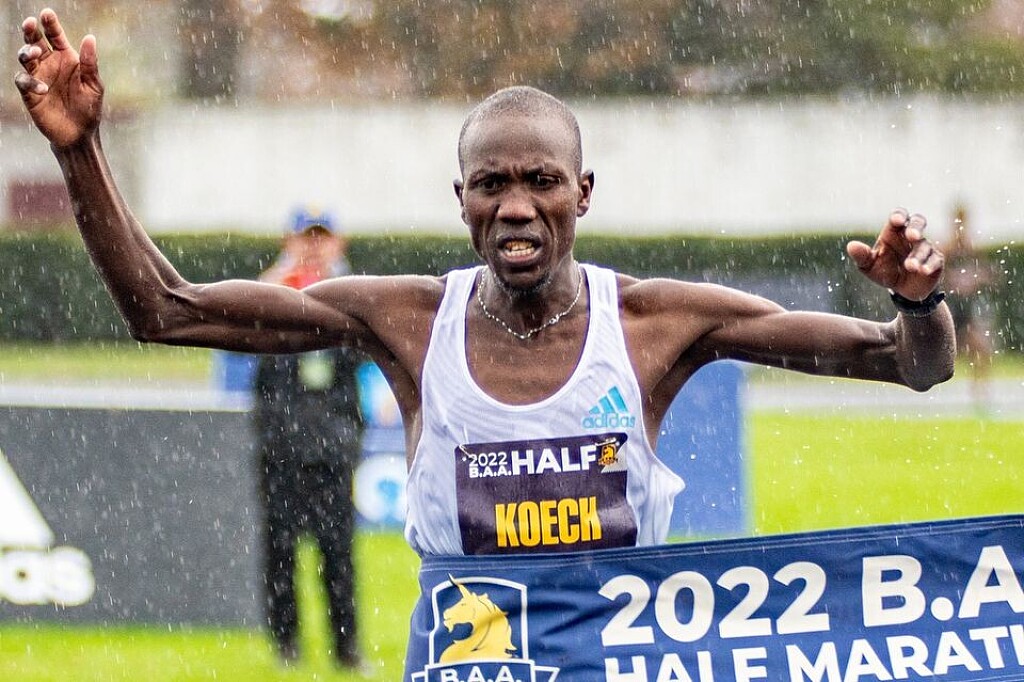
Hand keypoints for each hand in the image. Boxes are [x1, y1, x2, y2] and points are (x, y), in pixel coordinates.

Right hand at [14, 9, 102, 149]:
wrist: (80, 134)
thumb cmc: (89, 108)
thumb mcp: (94, 86)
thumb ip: (90, 63)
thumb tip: (90, 37)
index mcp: (66, 58)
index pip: (55, 36)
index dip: (50, 24)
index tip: (46, 13)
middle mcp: (49, 64)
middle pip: (35, 41)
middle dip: (31, 31)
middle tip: (30, 24)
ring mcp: (38, 77)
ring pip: (25, 57)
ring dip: (27, 52)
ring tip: (35, 53)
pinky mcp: (30, 93)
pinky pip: (23, 81)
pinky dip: (30, 82)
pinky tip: (43, 89)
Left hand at [846, 209, 943, 300]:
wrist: (901, 290)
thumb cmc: (884, 270)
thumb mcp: (869, 265)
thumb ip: (861, 256)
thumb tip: (851, 246)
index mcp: (893, 232)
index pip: (898, 216)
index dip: (899, 216)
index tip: (897, 221)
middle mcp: (910, 236)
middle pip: (918, 222)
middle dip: (916, 227)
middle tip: (912, 236)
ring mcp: (925, 248)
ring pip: (924, 246)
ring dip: (917, 256)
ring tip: (910, 266)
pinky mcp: (935, 261)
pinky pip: (935, 260)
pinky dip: (929, 265)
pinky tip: (923, 270)